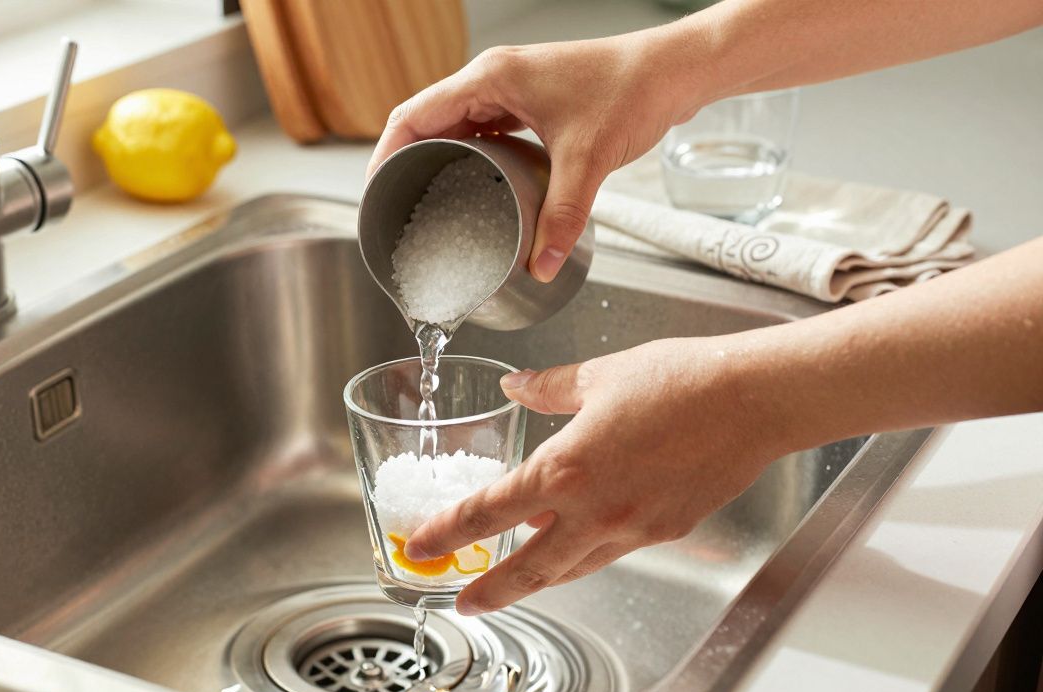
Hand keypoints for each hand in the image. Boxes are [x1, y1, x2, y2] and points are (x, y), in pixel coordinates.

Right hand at [366, 34, 705, 281]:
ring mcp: (511, 86)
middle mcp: (493, 77)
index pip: (412, 115)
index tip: (375, 192)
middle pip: (426, 119)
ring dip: (436, 155)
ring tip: (424, 198)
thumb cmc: (630, 90)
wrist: (672, 70)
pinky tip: (472, 180)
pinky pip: (482, 124)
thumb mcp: (586, 161)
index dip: (385, 155)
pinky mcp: (530, 99)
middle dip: (405, 160)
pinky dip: (469, 150)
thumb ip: (561, 217)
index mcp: (489, 77)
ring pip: (455, 122)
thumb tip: (541, 266)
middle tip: (395, 205)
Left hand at [403, 337, 786, 614]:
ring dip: (539, 578)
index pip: (490, 512)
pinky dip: (587, 554)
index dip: (448, 533)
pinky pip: (613, 552)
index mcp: (566, 469)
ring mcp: (633, 529)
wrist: (753, 400)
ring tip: (516, 583)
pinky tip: (580, 543)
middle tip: (463, 602)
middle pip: (528, 567)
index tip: (422, 547)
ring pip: (573, 567)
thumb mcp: (600, 376)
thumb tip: (518, 386)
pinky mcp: (666, 532)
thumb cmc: (682, 380)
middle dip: (490, 590)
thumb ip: (548, 388)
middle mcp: (595, 510)